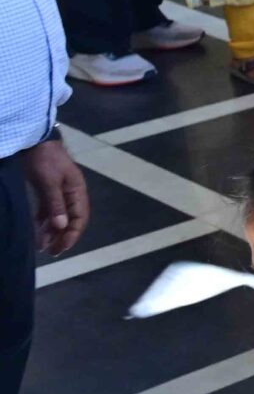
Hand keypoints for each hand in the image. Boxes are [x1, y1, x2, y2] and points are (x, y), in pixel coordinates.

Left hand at [22, 138, 87, 256]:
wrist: (33, 140)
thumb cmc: (44, 160)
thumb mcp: (49, 182)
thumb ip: (55, 204)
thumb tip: (61, 227)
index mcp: (77, 191)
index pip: (80, 218)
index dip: (72, 235)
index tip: (60, 249)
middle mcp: (70, 194)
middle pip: (70, 220)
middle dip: (62, 237)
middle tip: (51, 252)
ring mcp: (58, 192)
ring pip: (58, 217)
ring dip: (52, 232)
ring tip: (42, 247)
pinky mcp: (46, 191)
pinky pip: (47, 211)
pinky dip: (43, 223)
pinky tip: (36, 232)